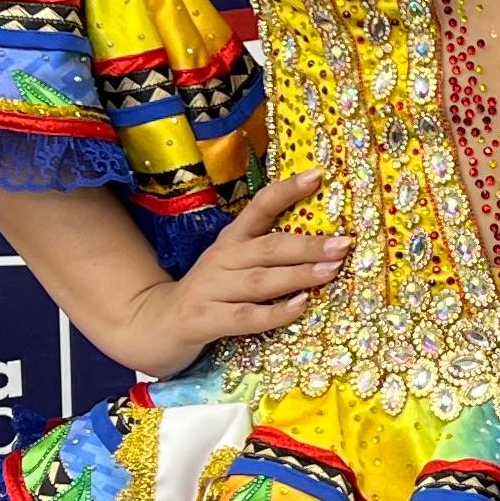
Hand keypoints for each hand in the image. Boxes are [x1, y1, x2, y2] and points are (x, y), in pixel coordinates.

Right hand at [114, 169, 343, 378]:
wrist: (155, 325)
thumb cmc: (209, 294)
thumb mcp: (231, 264)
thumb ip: (265, 252)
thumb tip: (322, 243)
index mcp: (231, 241)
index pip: (259, 207)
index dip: (287, 190)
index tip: (319, 175)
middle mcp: (222, 260)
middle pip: (269, 247)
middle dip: (308, 244)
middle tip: (344, 243)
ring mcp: (212, 289)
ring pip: (261, 280)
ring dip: (298, 274)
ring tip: (331, 270)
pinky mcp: (205, 320)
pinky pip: (246, 317)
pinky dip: (275, 313)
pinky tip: (301, 306)